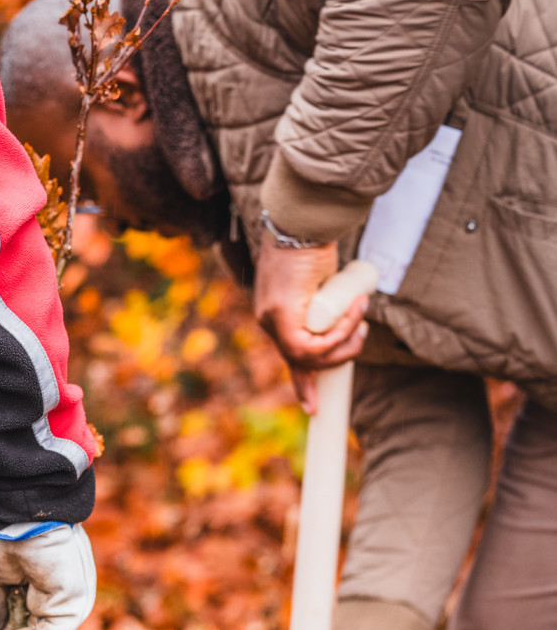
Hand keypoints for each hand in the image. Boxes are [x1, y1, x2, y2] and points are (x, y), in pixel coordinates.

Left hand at [254, 236, 369, 412]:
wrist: (305, 221)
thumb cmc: (315, 244)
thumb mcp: (321, 280)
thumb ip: (324, 302)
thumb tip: (345, 314)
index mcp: (276, 314)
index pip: (289, 355)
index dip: (302, 383)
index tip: (313, 408)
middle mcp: (268, 319)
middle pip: (302, 360)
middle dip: (338, 357)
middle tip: (361, 336)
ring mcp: (271, 318)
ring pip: (308, 355)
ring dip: (342, 343)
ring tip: (361, 320)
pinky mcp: (279, 314)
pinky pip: (309, 345)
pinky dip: (336, 335)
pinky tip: (353, 316)